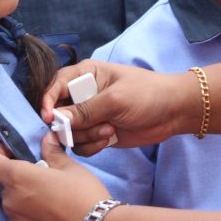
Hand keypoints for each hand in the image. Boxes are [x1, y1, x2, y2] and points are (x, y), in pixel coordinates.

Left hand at [0, 134, 109, 220]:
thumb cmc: (85, 195)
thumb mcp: (71, 168)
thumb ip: (52, 153)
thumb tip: (46, 139)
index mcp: (17, 179)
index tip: (12, 154)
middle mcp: (10, 204)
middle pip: (6, 188)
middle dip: (21, 183)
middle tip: (46, 182)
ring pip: (15, 210)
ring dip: (27, 205)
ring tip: (54, 206)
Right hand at [40, 60, 198, 155]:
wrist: (173, 112)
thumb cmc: (147, 94)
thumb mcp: (115, 99)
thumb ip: (85, 111)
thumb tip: (56, 120)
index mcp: (86, 74)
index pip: (55, 85)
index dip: (47, 101)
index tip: (48, 117)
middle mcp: (83, 94)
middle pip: (58, 112)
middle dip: (71, 124)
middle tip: (90, 127)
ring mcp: (90, 116)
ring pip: (69, 132)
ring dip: (86, 136)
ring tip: (109, 131)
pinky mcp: (97, 133)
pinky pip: (81, 145)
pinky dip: (91, 146)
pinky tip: (110, 140)